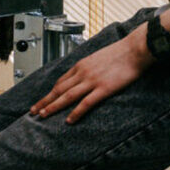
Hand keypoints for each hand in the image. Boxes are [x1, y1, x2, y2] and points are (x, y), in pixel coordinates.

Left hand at [30, 29, 152, 124]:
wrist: (135, 49)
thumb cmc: (121, 53)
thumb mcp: (98, 57)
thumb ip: (89, 67)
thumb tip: (83, 75)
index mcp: (81, 65)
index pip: (61, 81)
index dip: (50, 93)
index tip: (42, 101)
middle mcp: (83, 72)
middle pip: (59, 89)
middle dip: (45, 101)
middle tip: (33, 111)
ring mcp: (92, 80)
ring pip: (68, 96)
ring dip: (54, 107)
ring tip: (43, 116)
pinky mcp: (104, 88)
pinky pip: (86, 103)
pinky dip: (76, 112)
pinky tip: (69, 120)